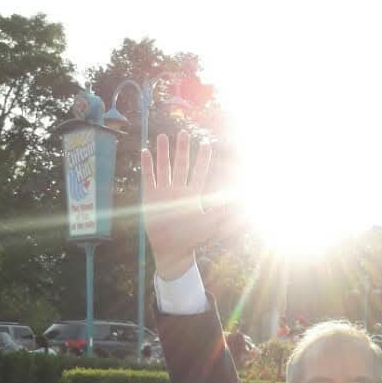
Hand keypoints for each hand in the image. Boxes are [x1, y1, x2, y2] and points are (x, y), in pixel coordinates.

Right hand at [141, 130, 243, 279]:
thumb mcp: (209, 224)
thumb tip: (236, 198)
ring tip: (163, 136)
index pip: (199, 172)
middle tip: (183, 133)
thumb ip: (221, 210)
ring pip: (164, 168)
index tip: (205, 144)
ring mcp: (164, 193)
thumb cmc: (192, 240)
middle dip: (182, 149)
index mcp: (192, 195)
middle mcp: (178, 190)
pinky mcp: (150, 197)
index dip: (202, 159)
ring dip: (163, 153)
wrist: (172, 250)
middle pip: (180, 165)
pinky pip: (149, 178)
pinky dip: (147, 165)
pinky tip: (145, 151)